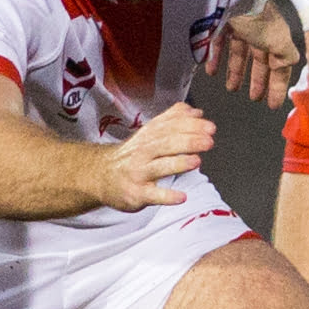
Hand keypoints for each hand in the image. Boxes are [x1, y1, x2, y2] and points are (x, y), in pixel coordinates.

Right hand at [97, 102, 216, 211]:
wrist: (100, 176)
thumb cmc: (132, 155)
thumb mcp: (148, 134)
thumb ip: (172, 120)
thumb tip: (196, 112)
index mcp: (147, 136)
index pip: (168, 127)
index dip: (189, 125)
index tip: (209, 126)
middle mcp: (142, 152)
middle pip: (165, 144)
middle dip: (188, 141)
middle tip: (209, 141)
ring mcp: (138, 173)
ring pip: (159, 167)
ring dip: (178, 163)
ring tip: (197, 161)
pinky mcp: (136, 193)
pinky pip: (152, 195)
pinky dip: (167, 196)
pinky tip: (181, 197)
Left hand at [213, 4, 298, 107]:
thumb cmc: (258, 20)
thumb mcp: (278, 41)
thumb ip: (286, 56)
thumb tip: (289, 65)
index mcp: (276, 36)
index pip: (279, 65)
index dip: (277, 85)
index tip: (273, 104)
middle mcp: (259, 31)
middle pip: (259, 60)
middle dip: (257, 80)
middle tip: (253, 98)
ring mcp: (239, 26)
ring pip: (239, 53)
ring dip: (236, 72)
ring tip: (231, 89)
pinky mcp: (220, 22)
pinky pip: (219, 43)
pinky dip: (216, 58)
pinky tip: (211, 72)